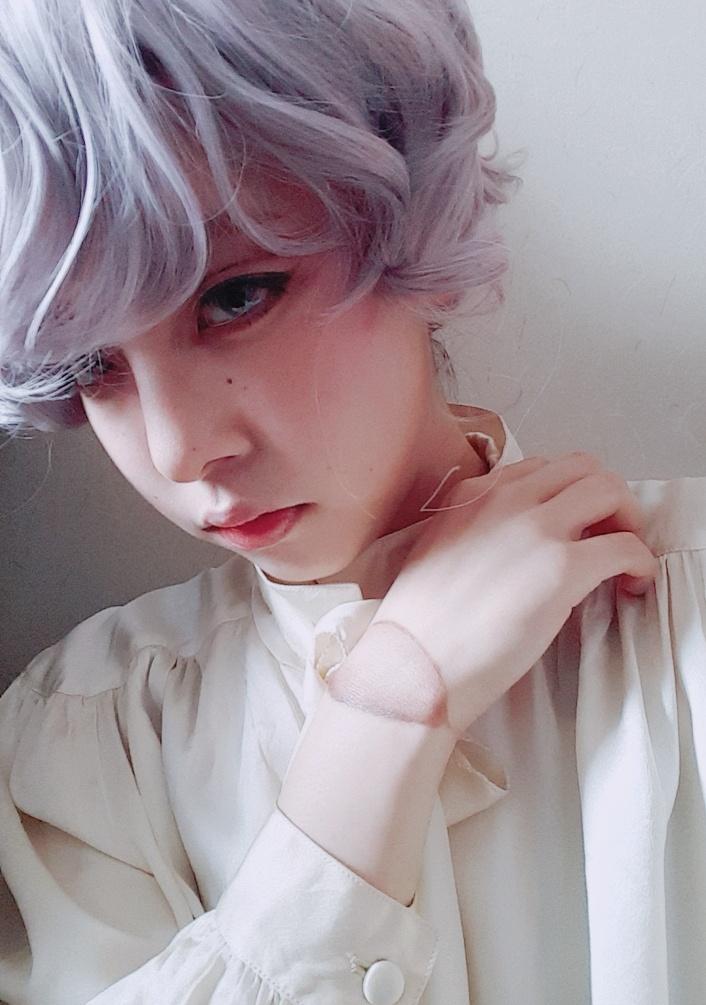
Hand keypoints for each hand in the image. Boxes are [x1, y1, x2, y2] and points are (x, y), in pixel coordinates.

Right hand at [365, 452, 659, 736]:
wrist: (412, 666)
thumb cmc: (418, 627)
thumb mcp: (436, 554)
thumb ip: (475, 534)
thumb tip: (513, 551)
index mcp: (471, 495)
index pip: (539, 470)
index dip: (565, 497)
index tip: (571, 525)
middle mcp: (505, 499)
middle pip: (582, 468)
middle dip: (604, 498)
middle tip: (608, 536)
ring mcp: (536, 530)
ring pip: (610, 490)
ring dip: (627, 520)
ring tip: (622, 559)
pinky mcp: (563, 568)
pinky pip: (627, 546)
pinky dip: (640, 563)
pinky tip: (630, 586)